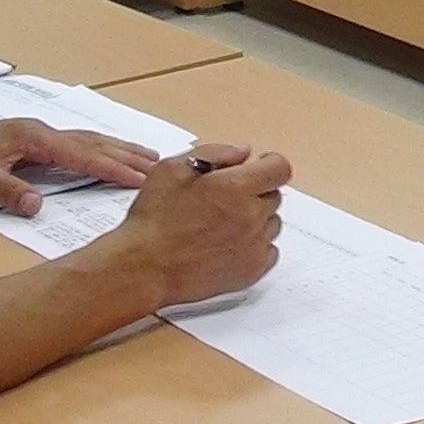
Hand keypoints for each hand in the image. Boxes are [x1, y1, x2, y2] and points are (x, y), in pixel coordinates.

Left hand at [0, 116, 155, 217]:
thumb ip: (10, 191)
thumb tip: (39, 206)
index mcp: (35, 138)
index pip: (83, 155)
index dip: (113, 168)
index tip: (141, 179)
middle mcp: (42, 132)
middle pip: (95, 142)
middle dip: (128, 155)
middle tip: (162, 165)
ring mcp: (38, 134)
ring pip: (89, 139)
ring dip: (119, 148)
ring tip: (149, 156)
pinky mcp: (33, 140)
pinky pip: (77, 143)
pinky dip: (100, 148)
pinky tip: (107, 153)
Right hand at [104, 143, 288, 306]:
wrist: (144, 266)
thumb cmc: (153, 220)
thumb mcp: (172, 169)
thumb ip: (213, 153)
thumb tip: (242, 152)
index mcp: (236, 188)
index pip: (279, 168)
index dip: (268, 164)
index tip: (258, 167)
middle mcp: (251, 216)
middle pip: (273, 195)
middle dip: (254, 192)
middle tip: (224, 200)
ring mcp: (254, 246)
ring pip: (271, 223)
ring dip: (255, 219)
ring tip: (222, 224)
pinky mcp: (251, 271)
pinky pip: (268, 251)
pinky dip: (254, 246)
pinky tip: (228, 244)